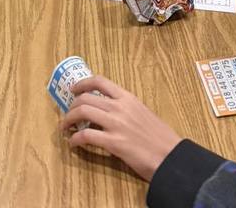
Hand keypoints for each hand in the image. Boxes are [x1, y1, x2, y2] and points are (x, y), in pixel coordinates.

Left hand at [62, 76, 181, 182]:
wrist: (170, 155)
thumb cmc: (160, 136)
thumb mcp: (142, 113)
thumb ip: (125, 109)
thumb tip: (108, 110)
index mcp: (127, 98)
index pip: (100, 81)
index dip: (82, 84)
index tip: (74, 90)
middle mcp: (120, 107)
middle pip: (86, 97)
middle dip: (72, 106)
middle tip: (69, 114)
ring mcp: (116, 124)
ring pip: (83, 112)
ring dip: (69, 119)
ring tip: (66, 127)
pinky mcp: (113, 142)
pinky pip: (86, 136)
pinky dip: (75, 139)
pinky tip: (73, 143)